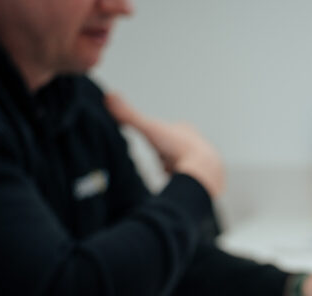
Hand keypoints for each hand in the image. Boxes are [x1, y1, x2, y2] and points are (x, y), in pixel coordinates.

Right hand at [105, 93, 224, 196]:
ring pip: (179, 163)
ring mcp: (201, 161)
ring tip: (168, 170)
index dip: (153, 135)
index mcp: (185, 129)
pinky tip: (174, 182)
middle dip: (163, 153)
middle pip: (172, 147)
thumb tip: (108, 96)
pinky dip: (177, 180)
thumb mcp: (149, 129)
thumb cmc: (178, 149)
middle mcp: (197, 143)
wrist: (203, 173)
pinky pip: (185, 179)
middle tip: (161, 157)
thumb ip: (128, 115)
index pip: (164, 129)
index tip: (151, 140)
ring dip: (171, 167)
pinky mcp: (203, 180)